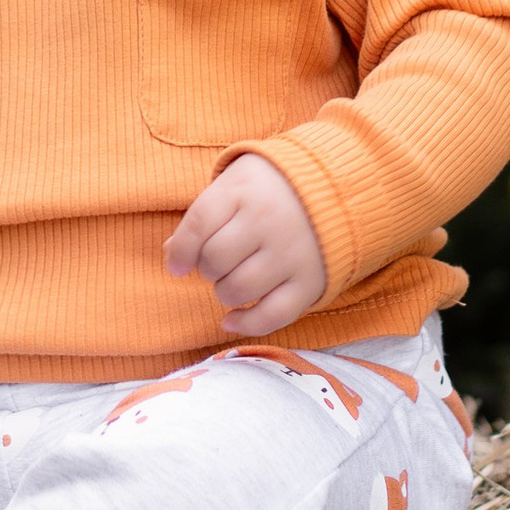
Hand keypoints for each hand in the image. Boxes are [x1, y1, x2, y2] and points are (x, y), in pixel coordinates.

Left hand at [164, 155, 326, 338]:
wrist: (336, 186)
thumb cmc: (271, 187)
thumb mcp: (235, 185)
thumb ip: (204, 215)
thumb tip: (173, 256)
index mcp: (244, 190)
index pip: (198, 224)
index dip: (181, 251)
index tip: (178, 265)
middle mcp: (268, 221)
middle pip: (215, 260)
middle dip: (207, 268)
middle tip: (219, 261)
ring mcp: (291, 253)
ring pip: (238, 290)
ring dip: (224, 292)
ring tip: (232, 279)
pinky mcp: (309, 282)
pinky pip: (272, 315)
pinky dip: (246, 324)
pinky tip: (231, 320)